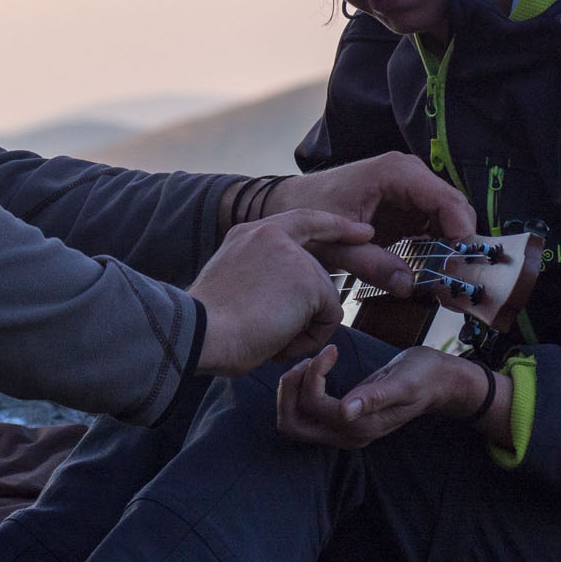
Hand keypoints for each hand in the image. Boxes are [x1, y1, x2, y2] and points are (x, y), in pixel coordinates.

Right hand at [190, 209, 371, 376]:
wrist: (199, 332)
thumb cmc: (207, 324)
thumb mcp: (232, 284)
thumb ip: (261, 276)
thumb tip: (286, 299)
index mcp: (248, 234)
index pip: (303, 220)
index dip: (334, 227)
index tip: (361, 232)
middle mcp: (271, 234)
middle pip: (318, 271)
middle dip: (312, 306)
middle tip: (279, 327)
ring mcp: (292, 255)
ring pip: (325, 297)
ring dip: (304, 327)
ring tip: (269, 336)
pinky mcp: (308, 280)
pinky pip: (331, 317)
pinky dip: (311, 338)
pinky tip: (281, 341)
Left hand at [259, 154, 475, 294]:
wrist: (289, 203)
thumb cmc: (307, 212)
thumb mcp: (334, 244)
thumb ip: (370, 264)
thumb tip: (409, 286)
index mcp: (394, 173)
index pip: (445, 199)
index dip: (460, 230)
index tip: (461, 263)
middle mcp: (409, 175)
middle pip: (453, 208)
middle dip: (458, 243)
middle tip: (456, 279)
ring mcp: (410, 190)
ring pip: (448, 219)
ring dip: (450, 248)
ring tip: (445, 279)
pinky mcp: (407, 207)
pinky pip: (434, 226)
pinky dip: (437, 248)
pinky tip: (432, 271)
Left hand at [276, 344, 493, 447]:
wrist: (438, 382)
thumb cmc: (423, 376)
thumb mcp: (403, 382)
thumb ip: (375, 397)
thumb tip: (346, 412)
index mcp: (361, 427)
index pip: (312, 405)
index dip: (312, 375)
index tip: (331, 350)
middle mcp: (347, 435)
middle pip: (291, 424)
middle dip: (289, 391)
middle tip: (307, 361)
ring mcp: (342, 431)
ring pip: (293, 421)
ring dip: (291, 391)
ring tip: (310, 363)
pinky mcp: (339, 421)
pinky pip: (303, 414)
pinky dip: (298, 391)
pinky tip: (315, 369)